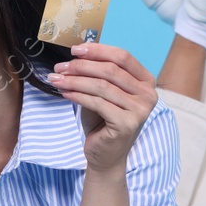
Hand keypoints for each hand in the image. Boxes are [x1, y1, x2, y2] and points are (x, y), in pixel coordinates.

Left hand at [47, 43, 155, 175]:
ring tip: (57, 79)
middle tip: (60, 67)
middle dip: (82, 66)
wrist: (106, 155)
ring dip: (75, 80)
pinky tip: (64, 93)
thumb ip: (98, 73)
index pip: (123, 57)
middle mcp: (148, 94)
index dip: (98, 50)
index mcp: (146, 81)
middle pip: (111, 70)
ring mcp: (140, 110)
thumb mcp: (103, 92)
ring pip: (102, 86)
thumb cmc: (103, 121)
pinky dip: (78, 96)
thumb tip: (78, 53)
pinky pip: (97, 103)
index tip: (75, 49)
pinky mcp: (126, 123)